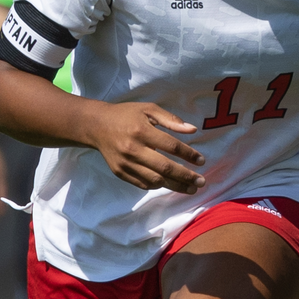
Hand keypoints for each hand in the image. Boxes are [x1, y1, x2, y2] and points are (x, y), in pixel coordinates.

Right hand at [82, 102, 206, 191]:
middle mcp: (133, 149)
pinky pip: (143, 184)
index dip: (189, 155)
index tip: (201, 161)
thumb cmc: (126, 115)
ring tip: (190, 188)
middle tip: (201, 182)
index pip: (171, 146)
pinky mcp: (120, 172)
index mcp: (141, 131)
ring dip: (175, 186)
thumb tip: (192, 130)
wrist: (96, 126)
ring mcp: (125, 163)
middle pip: (165, 167)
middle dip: (186, 176)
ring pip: (155, 180)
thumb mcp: (148, 109)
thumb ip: (170, 119)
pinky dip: (158, 185)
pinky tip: (170, 185)